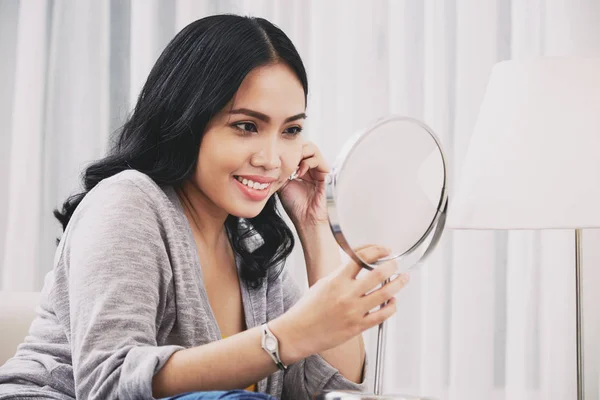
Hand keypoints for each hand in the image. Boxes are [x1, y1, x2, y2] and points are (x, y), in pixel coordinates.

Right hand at [271, 245, 409, 361]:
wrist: (299, 332)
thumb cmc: (307, 309)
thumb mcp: (322, 283)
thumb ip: (341, 274)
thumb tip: (359, 264)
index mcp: (336, 280)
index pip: (361, 258)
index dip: (376, 250)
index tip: (383, 250)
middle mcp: (347, 294)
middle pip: (378, 274)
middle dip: (392, 266)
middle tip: (395, 263)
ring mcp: (354, 311)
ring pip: (385, 294)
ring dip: (398, 283)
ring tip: (403, 279)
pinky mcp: (358, 326)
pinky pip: (382, 315)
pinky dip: (392, 306)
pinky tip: (393, 302)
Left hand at [278, 142, 329, 226]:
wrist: (305, 219)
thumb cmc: (294, 205)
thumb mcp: (281, 182)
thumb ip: (280, 169)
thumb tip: (272, 157)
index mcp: (300, 167)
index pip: (297, 147)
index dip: (289, 147)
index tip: (279, 155)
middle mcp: (310, 166)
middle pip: (305, 144)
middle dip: (295, 148)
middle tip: (286, 157)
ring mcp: (318, 169)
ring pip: (312, 148)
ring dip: (301, 153)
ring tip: (293, 165)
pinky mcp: (325, 174)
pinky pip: (318, 159)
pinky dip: (308, 162)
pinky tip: (300, 173)